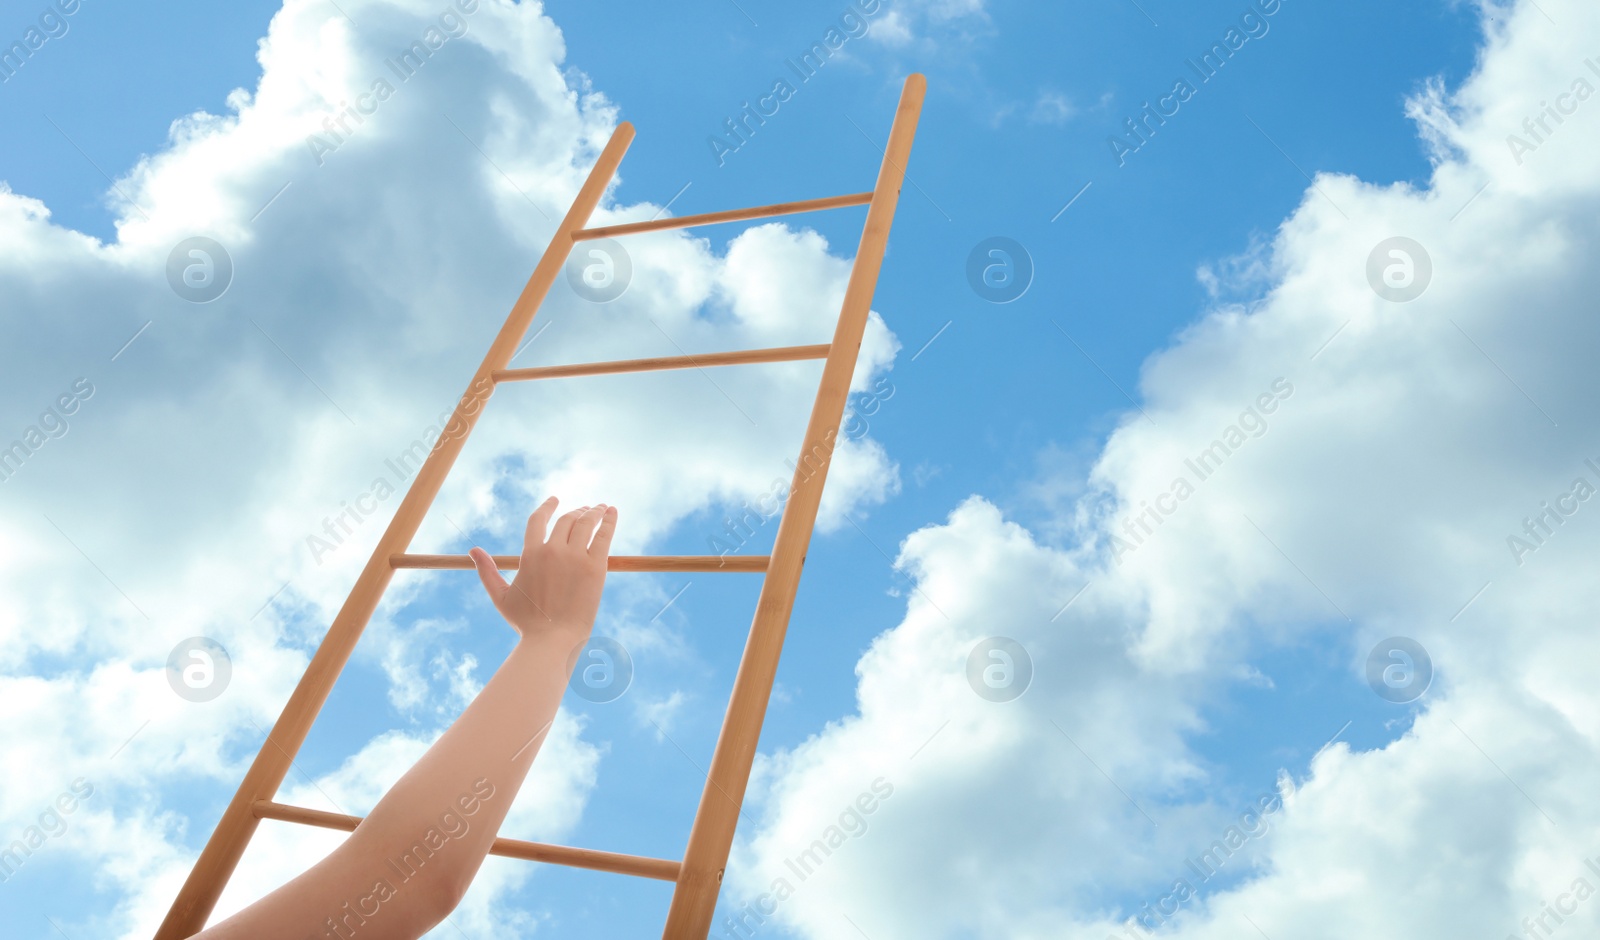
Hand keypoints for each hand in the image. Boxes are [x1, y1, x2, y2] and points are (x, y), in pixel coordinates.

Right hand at [469, 497, 615, 641]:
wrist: (553, 640)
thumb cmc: (527, 623)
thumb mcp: (501, 596)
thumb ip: (487, 571)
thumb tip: (473, 551)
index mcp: (530, 554)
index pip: (538, 519)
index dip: (547, 506)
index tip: (555, 499)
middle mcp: (553, 550)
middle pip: (566, 519)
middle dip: (576, 511)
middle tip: (584, 509)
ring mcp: (576, 557)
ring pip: (586, 523)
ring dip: (594, 511)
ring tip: (600, 507)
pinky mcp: (596, 567)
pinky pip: (604, 535)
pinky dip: (609, 520)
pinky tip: (612, 511)